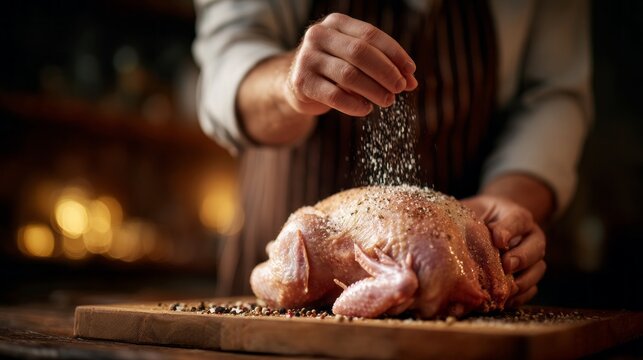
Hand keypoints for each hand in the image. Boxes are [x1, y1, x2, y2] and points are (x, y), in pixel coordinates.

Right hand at [285, 13, 417, 116]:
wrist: (297, 84)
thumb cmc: (334, 69)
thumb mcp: (355, 60)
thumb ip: (381, 65)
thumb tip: (412, 81)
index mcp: (336, 23)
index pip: (371, 35)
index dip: (394, 53)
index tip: (410, 72)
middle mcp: (319, 35)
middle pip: (360, 53)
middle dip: (386, 72)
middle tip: (401, 88)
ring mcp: (307, 58)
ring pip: (349, 75)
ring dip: (374, 90)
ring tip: (388, 101)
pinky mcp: (301, 82)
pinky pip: (335, 96)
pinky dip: (355, 105)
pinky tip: (366, 109)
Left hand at [462, 195, 546, 306]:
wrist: (489, 225)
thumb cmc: (477, 217)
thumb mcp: (472, 211)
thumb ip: (467, 216)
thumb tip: (443, 224)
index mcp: (516, 216)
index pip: (518, 220)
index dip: (510, 229)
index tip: (498, 239)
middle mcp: (530, 236)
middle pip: (536, 247)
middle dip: (522, 258)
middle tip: (506, 266)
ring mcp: (532, 257)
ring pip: (538, 269)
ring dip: (523, 280)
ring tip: (505, 288)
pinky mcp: (529, 276)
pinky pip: (532, 289)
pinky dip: (520, 296)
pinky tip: (504, 300)